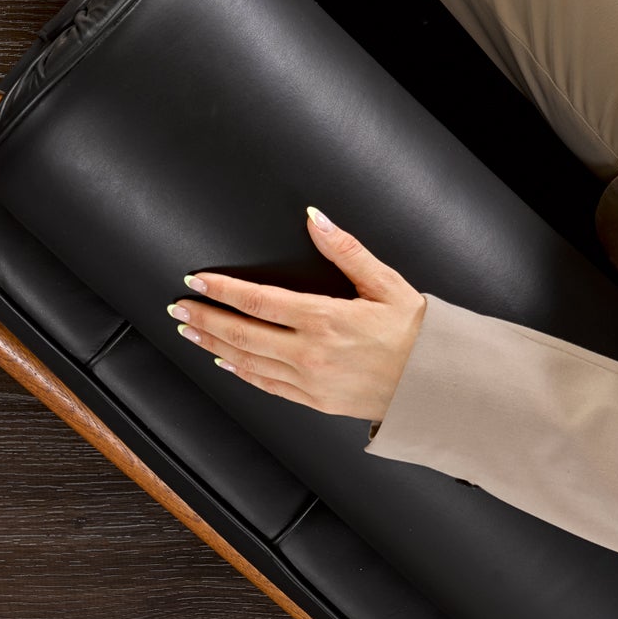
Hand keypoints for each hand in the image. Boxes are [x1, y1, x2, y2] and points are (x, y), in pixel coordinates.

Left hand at [168, 206, 426, 422]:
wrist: (440, 385)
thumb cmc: (417, 333)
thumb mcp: (386, 283)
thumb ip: (345, 249)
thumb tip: (315, 217)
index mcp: (326, 319)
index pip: (257, 301)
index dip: (221, 290)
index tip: (195, 281)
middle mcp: (312, 353)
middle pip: (242, 333)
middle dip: (204, 318)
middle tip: (177, 308)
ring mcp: (311, 381)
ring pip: (248, 362)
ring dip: (213, 345)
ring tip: (189, 331)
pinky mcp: (316, 402)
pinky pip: (268, 386)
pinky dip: (241, 373)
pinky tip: (224, 362)